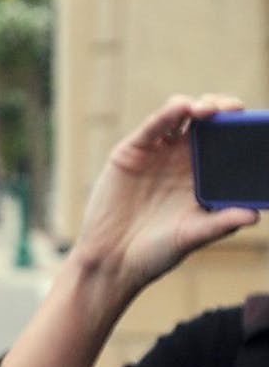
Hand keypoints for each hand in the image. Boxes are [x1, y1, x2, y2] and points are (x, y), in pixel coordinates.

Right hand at [71, 94, 257, 302]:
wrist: (112, 260)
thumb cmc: (156, 252)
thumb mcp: (193, 236)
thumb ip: (221, 224)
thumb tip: (254, 215)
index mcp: (202, 177)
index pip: (228, 143)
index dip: (242, 129)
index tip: (256, 126)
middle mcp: (181, 160)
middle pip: (208, 123)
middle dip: (224, 109)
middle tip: (234, 110)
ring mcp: (156, 153)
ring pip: (181, 116)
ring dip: (198, 106)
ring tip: (210, 110)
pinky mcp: (131, 152)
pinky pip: (152, 127)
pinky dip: (167, 113)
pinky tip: (182, 107)